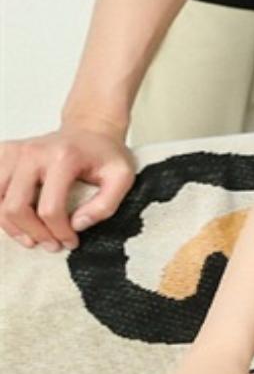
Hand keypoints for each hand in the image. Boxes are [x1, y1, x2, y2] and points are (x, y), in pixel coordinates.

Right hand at [0, 125, 135, 250]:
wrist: (90, 129)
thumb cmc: (105, 154)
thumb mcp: (123, 177)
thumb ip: (106, 205)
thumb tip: (78, 225)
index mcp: (63, 157)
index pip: (50, 208)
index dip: (59, 232)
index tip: (70, 241)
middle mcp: (33, 152)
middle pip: (16, 208)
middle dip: (33, 233)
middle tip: (51, 244)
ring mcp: (15, 152)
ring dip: (12, 226)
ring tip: (32, 237)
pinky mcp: (5, 153)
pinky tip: (16, 219)